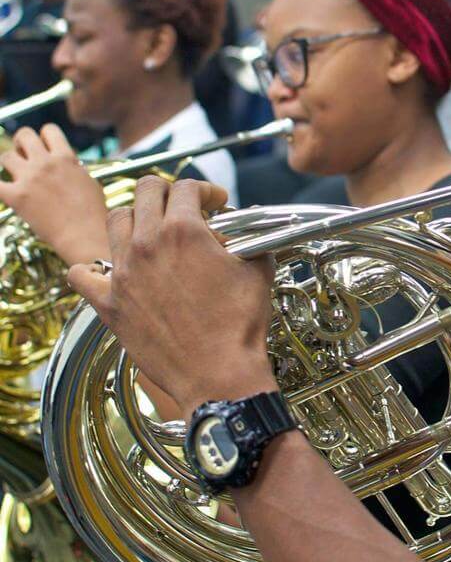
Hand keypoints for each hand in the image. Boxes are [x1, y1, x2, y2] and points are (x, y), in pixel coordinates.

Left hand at [0, 124, 108, 264]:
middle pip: (23, 135)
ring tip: (16, 176)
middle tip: (23, 155)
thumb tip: (67, 165)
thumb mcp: (90, 182)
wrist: (84, 235)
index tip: (44, 146)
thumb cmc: (93, 213)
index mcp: (66, 158)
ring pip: (5, 156)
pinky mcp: (15, 197)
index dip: (45, 137)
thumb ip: (74, 168)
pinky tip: (1, 188)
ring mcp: (29, 179)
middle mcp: (46, 163)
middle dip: (21, 143)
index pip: (49, 130)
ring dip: (9, 164)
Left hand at [69, 176, 276, 416]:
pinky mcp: (109, 303)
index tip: (217, 203)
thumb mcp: (258, 270)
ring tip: (151, 234)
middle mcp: (147, 243)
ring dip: (135, 219)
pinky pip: (81, 274)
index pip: (186, 187)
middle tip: (183, 209)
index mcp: (184, 231)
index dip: (206, 190)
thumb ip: (253, 239)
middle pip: (146, 191)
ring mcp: (123, 273)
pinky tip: (108, 270)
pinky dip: (91, 268)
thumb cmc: (240, 324)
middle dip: (169, 193)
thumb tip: (250, 229)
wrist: (218, 375)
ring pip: (115, 220)